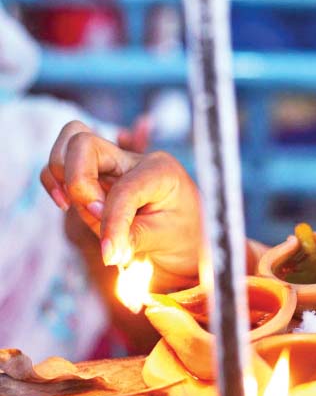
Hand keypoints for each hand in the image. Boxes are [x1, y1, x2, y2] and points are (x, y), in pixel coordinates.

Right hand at [41, 121, 202, 289]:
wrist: (182, 236)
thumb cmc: (179, 235)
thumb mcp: (165, 239)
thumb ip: (134, 237)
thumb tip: (107, 248)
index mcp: (162, 170)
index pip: (125, 189)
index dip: (112, 222)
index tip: (110, 254)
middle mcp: (134, 158)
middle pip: (84, 143)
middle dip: (78, 181)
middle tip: (94, 214)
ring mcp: (112, 162)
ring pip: (69, 141)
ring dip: (62, 177)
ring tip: (76, 207)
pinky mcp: (94, 174)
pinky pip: (60, 163)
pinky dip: (53, 180)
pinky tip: (65, 203)